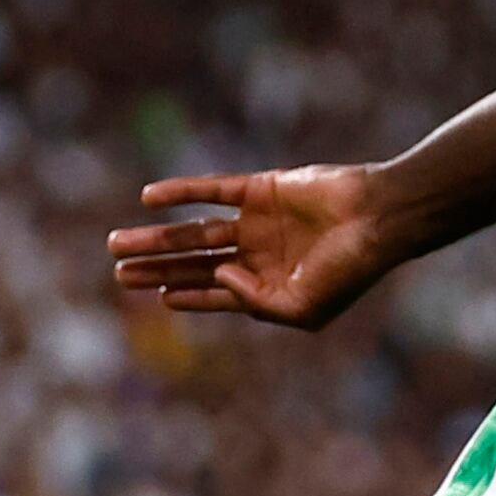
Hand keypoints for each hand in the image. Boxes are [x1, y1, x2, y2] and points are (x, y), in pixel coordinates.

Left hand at [106, 166, 407, 328]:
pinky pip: (213, 190)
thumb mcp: (302, 306)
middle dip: (155, 268)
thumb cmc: (349, 270)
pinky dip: (181, 192)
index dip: (185, 294)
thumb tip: (216, 276)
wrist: (378, 218)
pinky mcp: (259, 189)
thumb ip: (255, 300)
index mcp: (269, 287)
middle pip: (194, 263)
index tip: (156, 295)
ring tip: (117, 245)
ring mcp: (257, 222)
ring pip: (195, 231)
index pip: (216, 293)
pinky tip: (149, 198)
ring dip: (157, 237)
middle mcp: (257, 255)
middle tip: (118, 273)